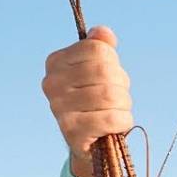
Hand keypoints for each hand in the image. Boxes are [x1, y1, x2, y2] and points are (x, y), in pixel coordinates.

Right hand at [42, 25, 133, 176]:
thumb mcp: (99, 71)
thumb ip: (100, 48)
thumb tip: (103, 33)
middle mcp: (51, 83)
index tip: (110, 78)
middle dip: (121, 86)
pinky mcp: (71, 131)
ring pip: (110, 95)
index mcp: (56, 62)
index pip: (97, 50)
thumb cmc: (96, 102)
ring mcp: (58, 107)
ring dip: (124, 106)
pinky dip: (123, 121)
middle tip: (117, 99)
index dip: (114, 64)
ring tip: (116, 112)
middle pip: (105, 71)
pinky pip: (111, 118)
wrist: (90, 143)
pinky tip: (117, 125)